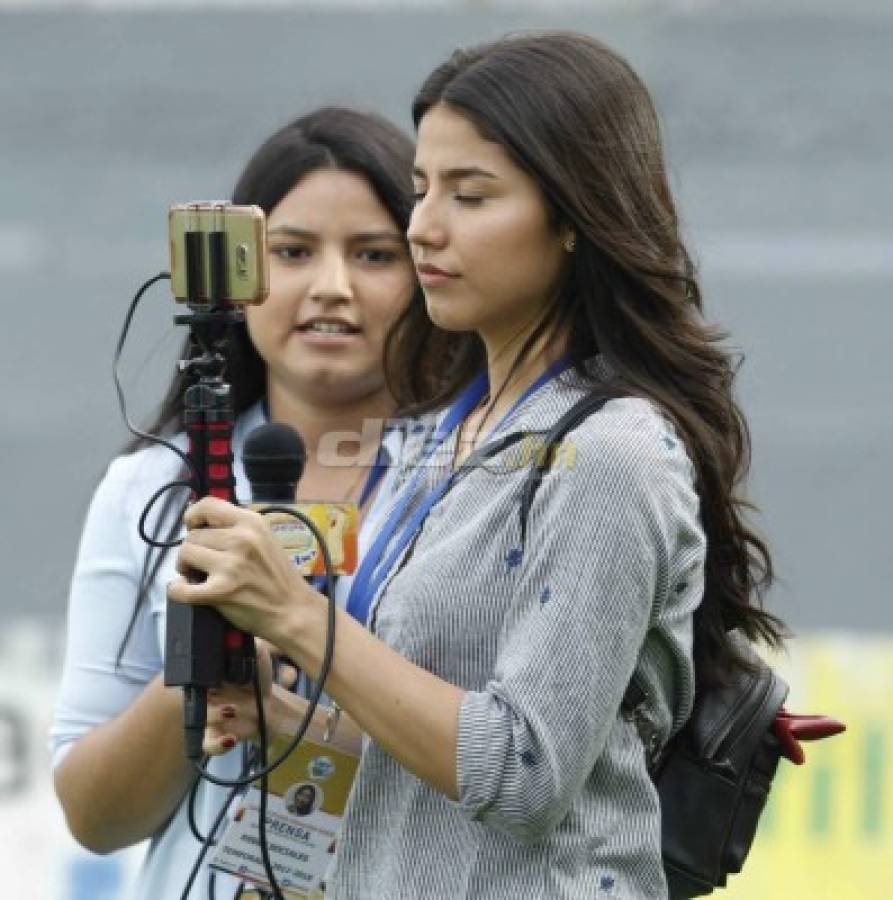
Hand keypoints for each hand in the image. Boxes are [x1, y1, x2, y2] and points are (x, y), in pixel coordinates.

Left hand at [167, 496, 309, 644]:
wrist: (294, 610)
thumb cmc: (279, 577)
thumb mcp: (265, 539)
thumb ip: (237, 528)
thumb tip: (201, 523)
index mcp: (252, 522)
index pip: (207, 505)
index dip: (194, 517)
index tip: (194, 527)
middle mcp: (242, 540)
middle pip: (192, 535)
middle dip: (193, 549)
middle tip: (204, 562)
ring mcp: (231, 566)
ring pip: (185, 555)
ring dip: (186, 567)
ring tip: (199, 575)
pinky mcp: (221, 592)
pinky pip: (180, 588)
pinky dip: (177, 590)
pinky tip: (185, 590)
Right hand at [204, 641, 299, 755]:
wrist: (268, 705)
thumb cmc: (257, 677)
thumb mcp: (255, 653)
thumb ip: (246, 642)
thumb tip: (238, 632)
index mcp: (210, 674)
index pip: (195, 670)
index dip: (199, 671)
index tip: (212, 670)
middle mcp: (206, 695)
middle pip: (192, 694)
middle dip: (203, 693)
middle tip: (217, 688)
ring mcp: (210, 716)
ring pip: (199, 719)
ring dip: (213, 715)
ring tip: (232, 710)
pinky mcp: (217, 735)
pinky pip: (209, 744)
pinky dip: (217, 744)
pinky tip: (230, 739)